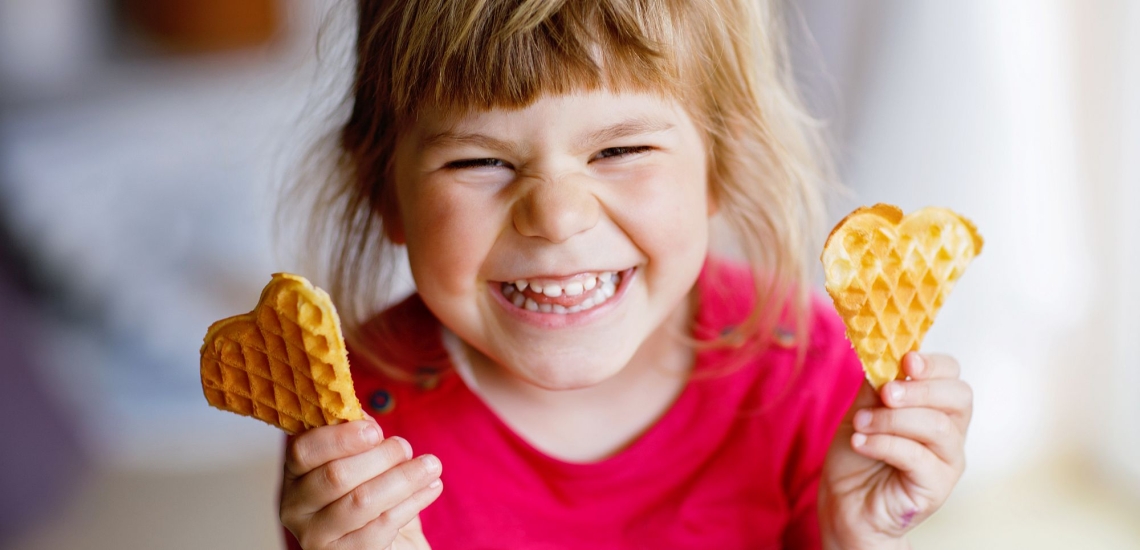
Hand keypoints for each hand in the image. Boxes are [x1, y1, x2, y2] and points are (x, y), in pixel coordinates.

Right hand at [279, 418, 442, 549]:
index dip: (340, 438)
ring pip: (362, 501)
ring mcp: (317, 537)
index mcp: (295, 475)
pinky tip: (431, 488)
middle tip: (406, 447)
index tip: (375, 430)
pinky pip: (382, 526)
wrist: (390, 543)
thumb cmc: (372, 496)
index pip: (303, 451)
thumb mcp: (363, 463)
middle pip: (335, 475)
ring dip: (403, 478)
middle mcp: (296, 508)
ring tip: (431, 466)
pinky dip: (412, 502)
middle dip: (380, 456)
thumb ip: (358, 439)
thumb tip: (365, 418)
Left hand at [818, 352, 971, 549]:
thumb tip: (882, 353)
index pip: (952, 375)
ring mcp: (947, 460)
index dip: (934, 364)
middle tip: (885, 393)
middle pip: (959, 397)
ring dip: (892, 420)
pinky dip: (885, 444)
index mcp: (935, 406)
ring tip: (861, 424)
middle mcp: (950, 431)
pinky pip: (918, 456)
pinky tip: (861, 443)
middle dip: (920, 389)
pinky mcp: (937, 486)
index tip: (906, 360)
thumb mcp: (862, 410)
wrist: (845, 503)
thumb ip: (876, 385)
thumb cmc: (857, 455)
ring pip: (937, 426)